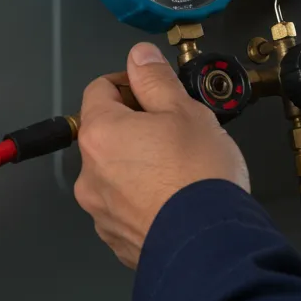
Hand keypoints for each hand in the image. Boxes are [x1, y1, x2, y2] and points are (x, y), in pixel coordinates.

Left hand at [74, 42, 250, 267]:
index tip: (155, 90)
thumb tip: (140, 56)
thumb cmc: (199, 176)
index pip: (100, 89)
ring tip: (180, 171)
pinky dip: (144, 200)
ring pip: (116, 173)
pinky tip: (175, 200)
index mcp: (101, 133)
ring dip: (139, 166)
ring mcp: (101, 211)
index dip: (130, 83)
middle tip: (176, 132)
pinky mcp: (117, 239)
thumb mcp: (186, 111)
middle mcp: (90, 173)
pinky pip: (126, 208)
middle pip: (107, 134)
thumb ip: (156, 79)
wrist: (210, 244)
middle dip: (137, 128)